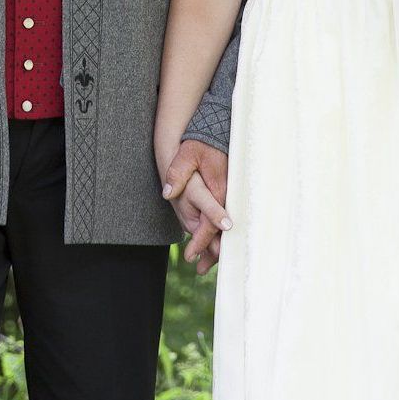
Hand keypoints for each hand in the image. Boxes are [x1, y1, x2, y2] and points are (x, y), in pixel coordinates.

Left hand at [160, 139, 230, 274]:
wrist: (218, 130)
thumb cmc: (201, 142)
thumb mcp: (187, 154)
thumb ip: (178, 172)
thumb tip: (168, 193)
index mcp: (217, 191)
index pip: (210, 223)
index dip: (201, 242)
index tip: (190, 257)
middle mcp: (227, 196)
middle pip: (220, 231)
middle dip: (211, 252)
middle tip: (199, 269)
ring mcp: (230, 195)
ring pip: (224, 227)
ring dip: (216, 244)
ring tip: (205, 264)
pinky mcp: (229, 192)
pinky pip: (225, 216)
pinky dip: (219, 232)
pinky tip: (214, 242)